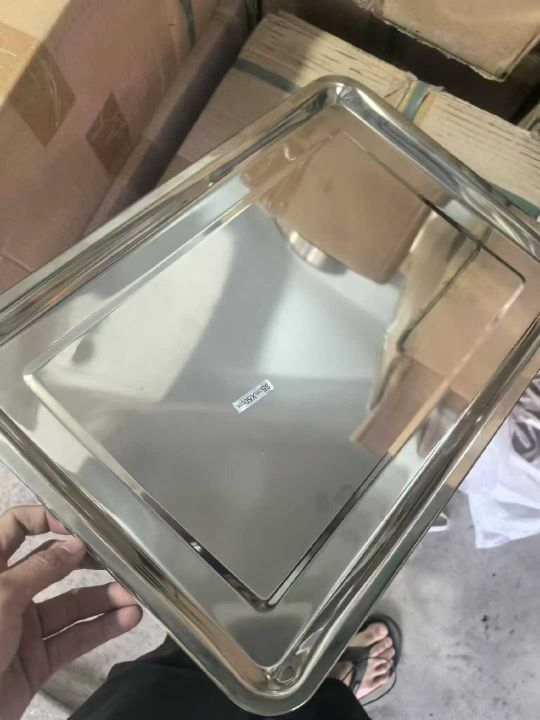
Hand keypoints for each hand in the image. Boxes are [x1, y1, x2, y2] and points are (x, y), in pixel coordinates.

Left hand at [0, 506, 141, 719]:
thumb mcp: (1, 596)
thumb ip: (41, 568)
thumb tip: (77, 544)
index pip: (16, 527)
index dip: (46, 519)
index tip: (80, 524)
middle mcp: (8, 592)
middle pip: (52, 565)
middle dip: (86, 561)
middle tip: (118, 557)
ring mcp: (23, 628)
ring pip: (70, 605)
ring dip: (103, 599)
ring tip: (133, 595)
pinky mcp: (37, 662)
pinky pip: (74, 639)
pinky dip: (102, 629)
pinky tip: (128, 618)